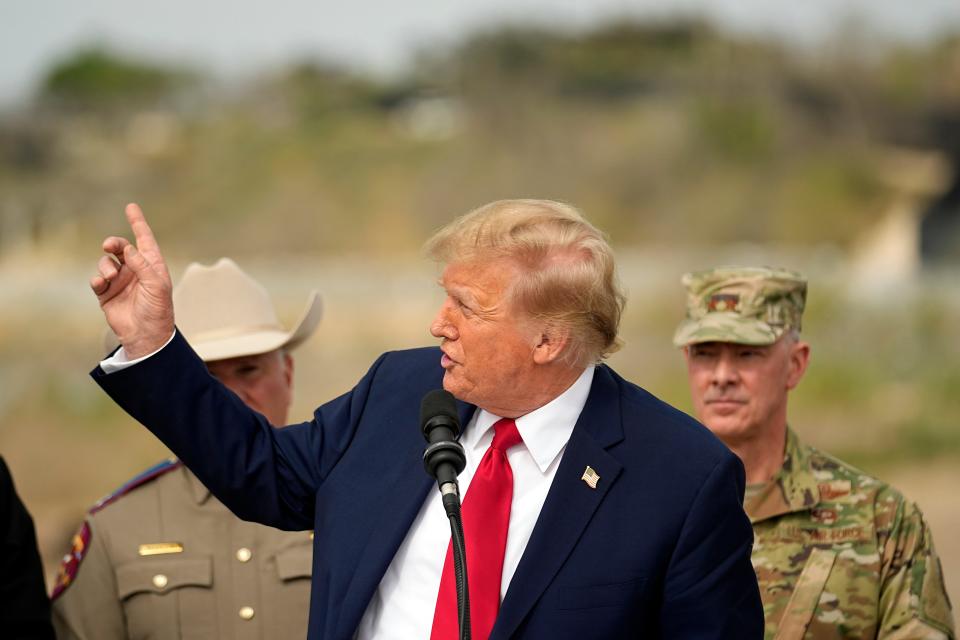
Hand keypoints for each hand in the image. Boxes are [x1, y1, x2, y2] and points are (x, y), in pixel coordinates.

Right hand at [90, 203, 173, 358]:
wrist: (146, 335)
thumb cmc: (158, 310)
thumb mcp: (156, 285)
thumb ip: (142, 264)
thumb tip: (128, 248)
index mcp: (152, 266)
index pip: (144, 240)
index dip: (138, 223)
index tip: (131, 207)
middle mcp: (136, 270)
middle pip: (121, 247)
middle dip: (114, 243)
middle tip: (109, 245)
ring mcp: (120, 281)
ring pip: (106, 262)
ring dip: (106, 266)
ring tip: (110, 277)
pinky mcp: (107, 294)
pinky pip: (97, 279)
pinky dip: (97, 279)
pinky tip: (101, 284)